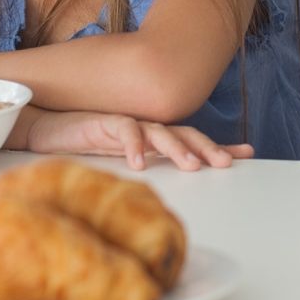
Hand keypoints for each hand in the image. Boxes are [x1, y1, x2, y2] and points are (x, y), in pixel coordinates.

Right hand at [21, 107, 253, 170]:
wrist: (51, 124)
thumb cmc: (90, 141)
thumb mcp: (126, 156)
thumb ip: (151, 162)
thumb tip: (177, 176)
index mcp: (156, 135)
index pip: (194, 139)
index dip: (219, 145)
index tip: (248, 153)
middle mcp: (147, 127)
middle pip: (185, 134)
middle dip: (207, 148)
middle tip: (226, 163)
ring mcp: (129, 123)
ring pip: (160, 132)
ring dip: (177, 149)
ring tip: (192, 165)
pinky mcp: (105, 123)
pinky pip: (124, 131)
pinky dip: (133, 146)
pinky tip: (140, 163)